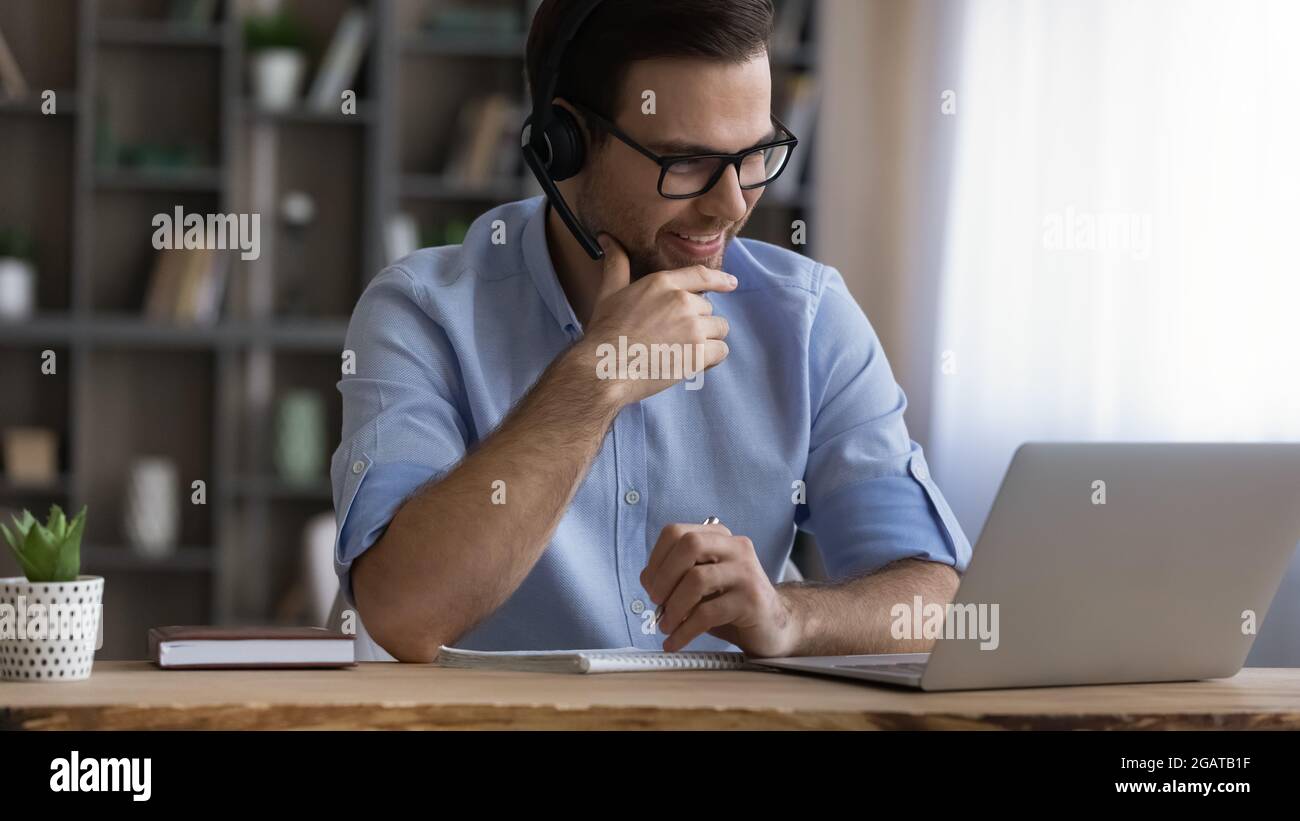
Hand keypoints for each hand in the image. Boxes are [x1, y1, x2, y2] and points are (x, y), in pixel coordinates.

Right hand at [577, 233, 734, 405]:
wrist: (606, 368)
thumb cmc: (605, 332)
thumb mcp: (609, 292)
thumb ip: (617, 264)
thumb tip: (607, 239)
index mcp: (663, 283)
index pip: (702, 275)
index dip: (720, 280)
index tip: (731, 283)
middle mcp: (682, 301)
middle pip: (708, 308)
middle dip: (697, 322)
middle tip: (673, 338)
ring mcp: (693, 327)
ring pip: (719, 329)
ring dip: (707, 340)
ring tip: (683, 351)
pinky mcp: (699, 353)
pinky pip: (721, 351)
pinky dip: (711, 358)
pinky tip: (691, 363)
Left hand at [640, 520, 800, 656]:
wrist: (774, 627)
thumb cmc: (730, 605)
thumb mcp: (701, 586)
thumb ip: (674, 578)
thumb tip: (648, 581)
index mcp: (719, 538)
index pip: (676, 532)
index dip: (656, 558)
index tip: (650, 585)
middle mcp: (735, 548)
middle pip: (689, 544)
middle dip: (664, 576)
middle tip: (657, 601)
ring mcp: (746, 572)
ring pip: (697, 579)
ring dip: (673, 607)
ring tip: (666, 626)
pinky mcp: (751, 601)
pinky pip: (708, 613)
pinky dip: (684, 630)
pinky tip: (676, 641)